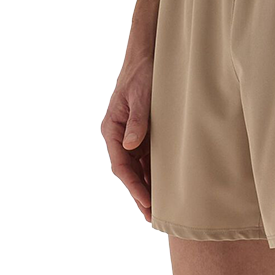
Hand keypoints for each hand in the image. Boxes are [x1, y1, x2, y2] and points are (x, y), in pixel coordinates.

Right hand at [101, 58, 152, 220]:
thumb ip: (136, 121)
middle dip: (140, 195)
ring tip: (159, 210)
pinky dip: (153, 175)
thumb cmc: (142, 74)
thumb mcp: (140, 97)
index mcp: (111, 130)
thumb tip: (130, 145)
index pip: (121, 166)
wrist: (148, 56)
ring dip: (147, 188)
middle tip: (153, 218)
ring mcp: (130, 137)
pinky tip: (163, 189)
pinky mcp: (142, 135)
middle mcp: (118, 136)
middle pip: (128, 173)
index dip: (134, 187)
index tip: (146, 203)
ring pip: (137, 170)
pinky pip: (146, 161)